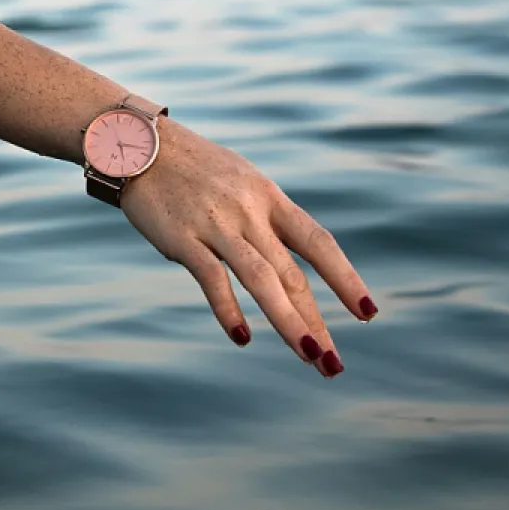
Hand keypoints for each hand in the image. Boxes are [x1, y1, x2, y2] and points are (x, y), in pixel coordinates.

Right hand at [121, 118, 376, 377]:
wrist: (141, 145)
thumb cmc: (193, 167)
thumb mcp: (240, 180)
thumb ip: (262, 217)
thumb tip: (281, 262)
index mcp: (269, 196)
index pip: (317, 242)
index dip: (345, 279)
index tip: (367, 313)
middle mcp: (250, 211)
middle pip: (292, 273)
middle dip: (316, 321)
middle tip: (333, 364)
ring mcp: (217, 224)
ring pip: (262, 278)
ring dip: (289, 322)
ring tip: (311, 356)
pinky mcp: (183, 236)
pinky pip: (212, 277)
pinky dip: (228, 309)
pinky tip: (242, 337)